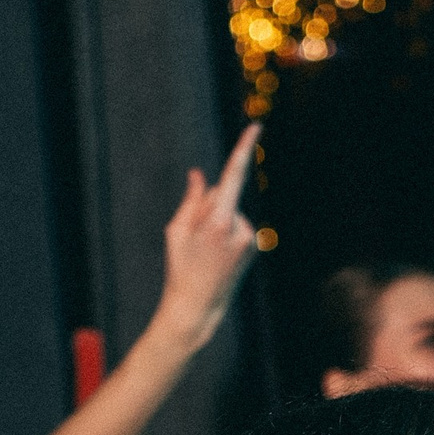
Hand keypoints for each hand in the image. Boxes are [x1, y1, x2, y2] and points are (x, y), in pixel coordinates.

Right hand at [150, 127, 257, 359]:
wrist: (198, 308)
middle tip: (194, 240)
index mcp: (219, 221)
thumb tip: (201, 174)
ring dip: (216, 223)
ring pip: (229, 211)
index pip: (233, 176)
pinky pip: (236, 225)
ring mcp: (250, 238)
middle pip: (222, 196)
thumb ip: (192, 200)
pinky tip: (216, 256)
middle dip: (206, 207)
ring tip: (205, 252)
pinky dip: (225, 233)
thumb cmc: (180, 268)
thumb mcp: (177, 231)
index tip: (256, 126)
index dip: (243, 149)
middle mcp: (240, 227)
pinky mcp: (253, 246)